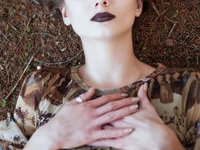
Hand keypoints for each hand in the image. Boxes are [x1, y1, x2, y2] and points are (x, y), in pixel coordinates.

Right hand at [24, 87, 138, 149]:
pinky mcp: (92, 135)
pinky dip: (119, 132)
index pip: (106, 98)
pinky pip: (108, 134)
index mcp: (88, 105)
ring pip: (112, 117)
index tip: (126, 94)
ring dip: (125, 113)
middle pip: (112, 106)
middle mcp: (92, 113)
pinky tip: (128, 130)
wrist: (55, 132)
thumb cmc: (62, 118)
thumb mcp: (72, 103)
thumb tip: (93, 89)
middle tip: (136, 99)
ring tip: (135, 109)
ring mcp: (93, 124)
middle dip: (125, 102)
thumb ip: (84, 96)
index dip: (117, 96)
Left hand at [89, 83, 183, 149]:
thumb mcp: (149, 108)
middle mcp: (119, 121)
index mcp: (124, 112)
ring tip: (82, 124)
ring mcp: (119, 133)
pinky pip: (106, 142)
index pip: (110, 106)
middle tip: (84, 111)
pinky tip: (89, 140)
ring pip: (102, 128)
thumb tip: (143, 86)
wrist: (159, 140)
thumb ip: (143, 97)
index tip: (93, 101)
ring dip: (93, 126)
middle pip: (103, 115)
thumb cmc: (154, 125)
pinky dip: (97, 141)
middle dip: (94, 114)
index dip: (102, 103)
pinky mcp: (120, 144)